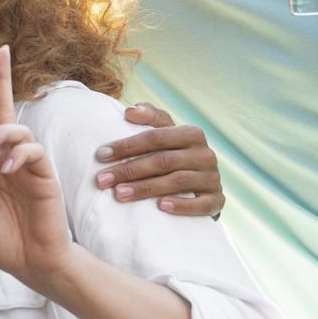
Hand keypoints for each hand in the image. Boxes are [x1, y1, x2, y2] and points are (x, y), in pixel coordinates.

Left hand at [0, 47, 72, 287]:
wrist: (31, 263)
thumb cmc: (2, 241)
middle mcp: (3, 159)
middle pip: (3, 111)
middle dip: (1, 80)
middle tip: (1, 50)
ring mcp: (25, 165)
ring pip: (17, 129)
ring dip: (1, 132)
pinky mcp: (44, 175)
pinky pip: (33, 151)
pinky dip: (18, 153)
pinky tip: (7, 168)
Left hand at [95, 103, 223, 215]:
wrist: (203, 184)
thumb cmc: (175, 155)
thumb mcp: (165, 134)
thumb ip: (150, 118)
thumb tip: (129, 111)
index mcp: (192, 133)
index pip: (156, 137)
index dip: (127, 145)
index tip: (100, 155)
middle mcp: (205, 154)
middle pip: (163, 161)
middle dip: (129, 170)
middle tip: (102, 180)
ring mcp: (212, 178)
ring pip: (178, 182)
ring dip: (146, 188)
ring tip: (119, 194)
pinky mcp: (217, 201)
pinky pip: (202, 205)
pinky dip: (182, 206)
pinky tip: (160, 207)